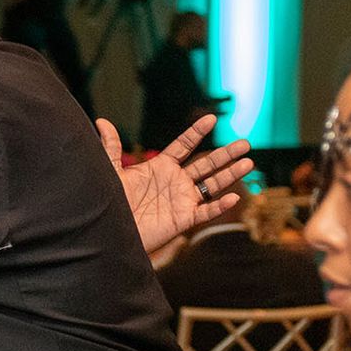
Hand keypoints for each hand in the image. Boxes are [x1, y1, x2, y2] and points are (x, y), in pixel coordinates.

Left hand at [97, 116, 252, 253]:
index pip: (183, 145)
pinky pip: (206, 211)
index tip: (210, 119)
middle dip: (225, 154)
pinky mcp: (184, 219)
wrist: (113, 231)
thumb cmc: (112, 202)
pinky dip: (220, 205)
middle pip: (206, 164)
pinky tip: (234, 197)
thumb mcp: (113, 172)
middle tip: (245, 143)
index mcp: (161, 167)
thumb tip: (101, 121)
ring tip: (249, 163)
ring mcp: (183, 200)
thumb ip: (111, 147)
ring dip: (230, 175)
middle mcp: (176, 181)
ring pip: (213, 184)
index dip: (196, 132)